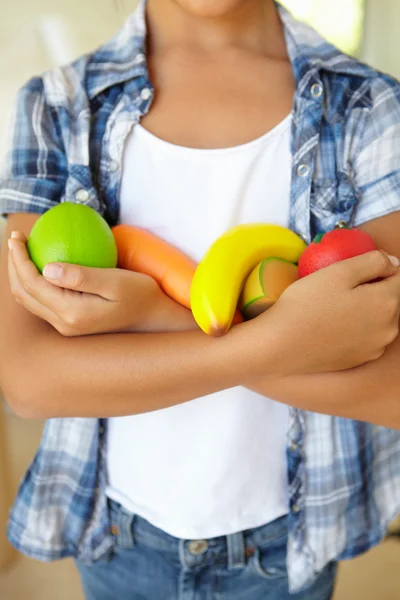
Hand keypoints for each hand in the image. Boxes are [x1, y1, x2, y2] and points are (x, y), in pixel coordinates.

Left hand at [7, 231, 168, 335]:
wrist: (152, 317)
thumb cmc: (139, 295)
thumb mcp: (116, 282)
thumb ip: (82, 277)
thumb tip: (47, 268)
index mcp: (72, 313)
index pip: (33, 284)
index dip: (19, 259)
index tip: (18, 236)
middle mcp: (64, 324)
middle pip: (24, 293)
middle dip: (13, 265)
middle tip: (17, 238)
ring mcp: (66, 326)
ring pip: (30, 299)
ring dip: (20, 275)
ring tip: (23, 250)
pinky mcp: (71, 323)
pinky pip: (43, 301)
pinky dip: (35, 282)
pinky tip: (43, 264)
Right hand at [257, 250, 399, 374]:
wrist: (280, 346)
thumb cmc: (306, 304)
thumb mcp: (338, 272)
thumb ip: (373, 261)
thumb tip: (393, 262)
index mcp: (388, 303)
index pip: (399, 276)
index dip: (380, 267)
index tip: (355, 269)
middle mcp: (389, 329)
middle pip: (392, 299)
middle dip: (375, 288)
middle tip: (342, 286)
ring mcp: (375, 347)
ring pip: (380, 319)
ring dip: (367, 309)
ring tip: (337, 306)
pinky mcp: (360, 359)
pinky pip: (367, 337)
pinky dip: (358, 328)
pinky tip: (334, 324)